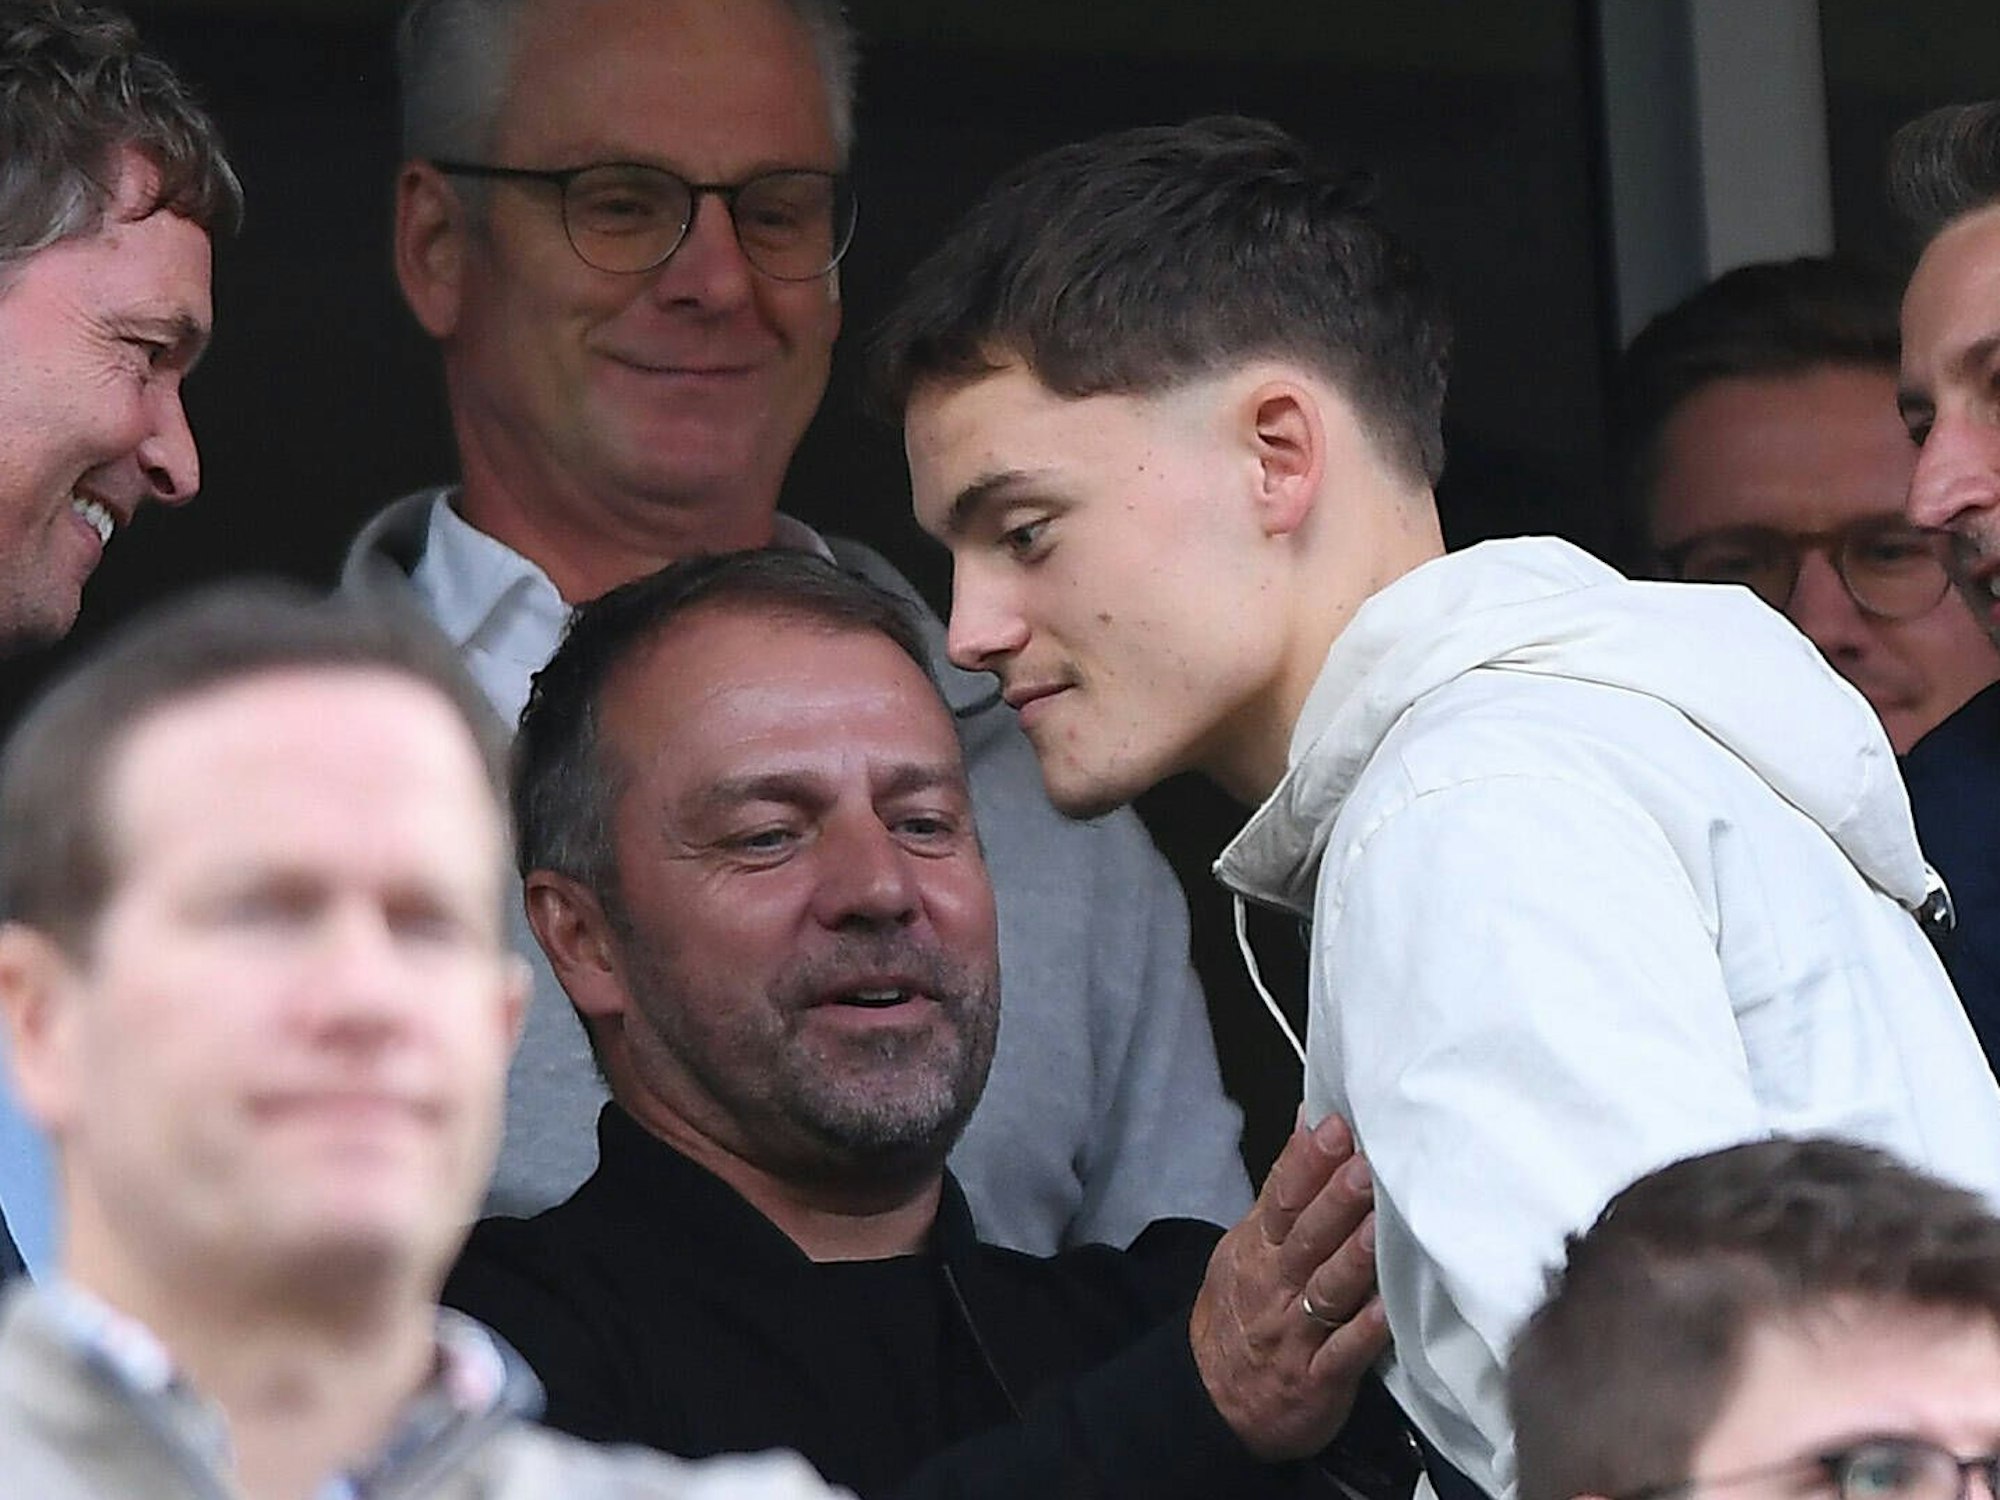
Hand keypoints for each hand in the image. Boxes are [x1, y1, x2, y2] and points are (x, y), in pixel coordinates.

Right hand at [1187, 1111, 1387, 1460]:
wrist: (1213, 1401)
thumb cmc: (1246, 1310)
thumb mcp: (1251, 1247)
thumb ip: (1285, 1191)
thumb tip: (1312, 1121)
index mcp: (1258, 1248)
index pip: (1281, 1197)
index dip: (1307, 1162)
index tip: (1336, 1125)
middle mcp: (1274, 1284)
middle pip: (1305, 1238)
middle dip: (1335, 1200)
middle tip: (1365, 1164)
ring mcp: (1294, 1332)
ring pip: (1326, 1290)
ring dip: (1353, 1258)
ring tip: (1381, 1225)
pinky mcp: (1316, 1379)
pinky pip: (1342, 1354)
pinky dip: (1363, 1332)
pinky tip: (1388, 1310)